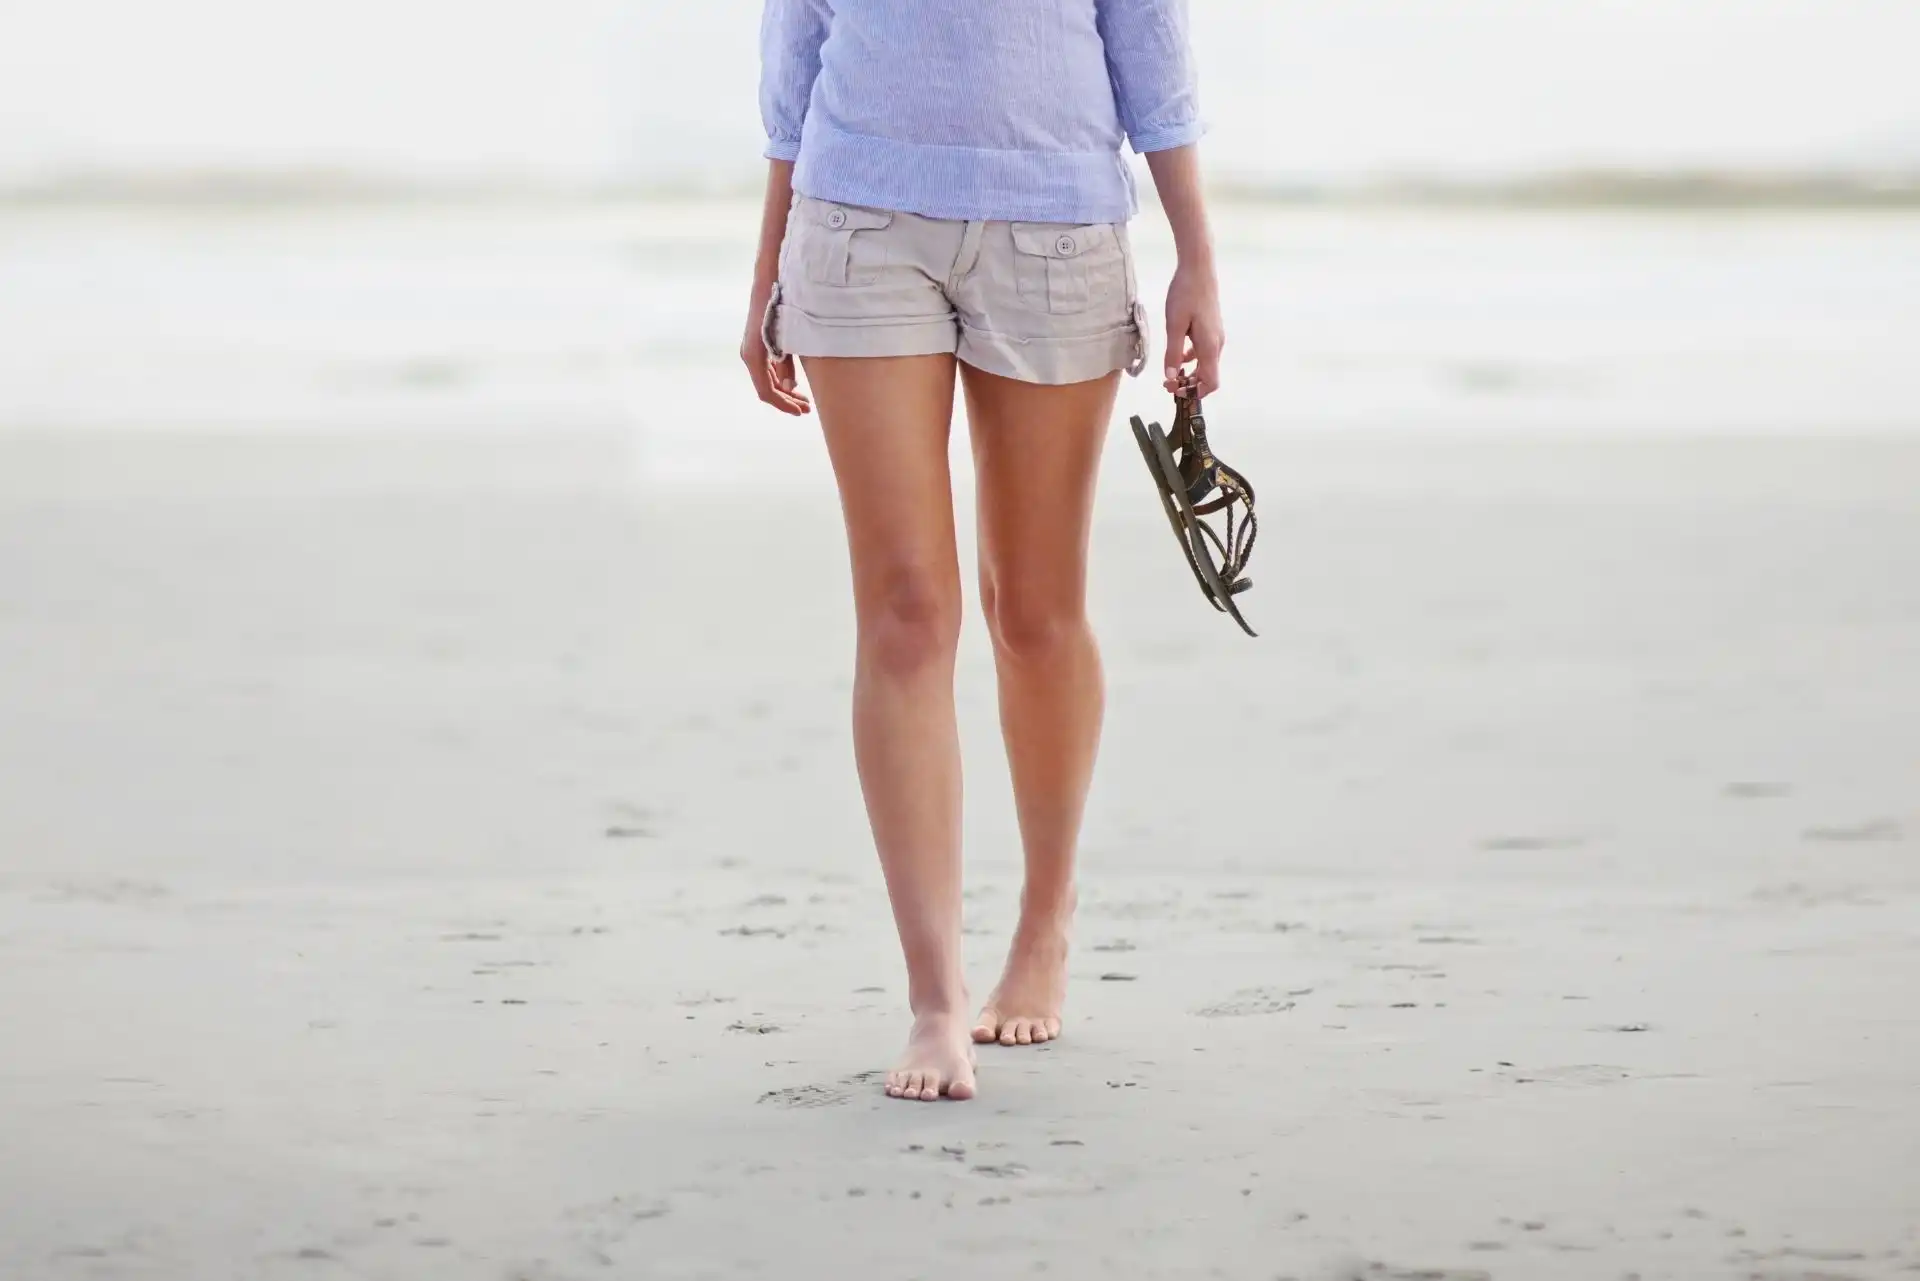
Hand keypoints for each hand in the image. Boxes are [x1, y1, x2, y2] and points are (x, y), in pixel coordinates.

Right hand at [742, 280, 810, 415]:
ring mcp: (753, 348)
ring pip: (768, 379)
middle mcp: (750, 353)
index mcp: (754, 354)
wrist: (770, 274)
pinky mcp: (759, 342)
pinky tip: (795, 382)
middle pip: (768, 388)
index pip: (767, 391)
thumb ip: (787, 361)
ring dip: (785, 391)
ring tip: (805, 399)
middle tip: (808, 409)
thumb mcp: (789, 334)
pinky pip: (768, 368)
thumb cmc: (781, 301)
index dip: (784, 404)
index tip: (801, 412)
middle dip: (787, 400)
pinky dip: (781, 378)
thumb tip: (789, 386)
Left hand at [1162, 258, 1224, 398]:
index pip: (1211, 382)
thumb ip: (1173, 353)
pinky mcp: (1211, 328)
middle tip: (1168, 384)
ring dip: (1191, 373)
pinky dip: (1192, 359)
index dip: (1196, 392)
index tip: (1176, 391)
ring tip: (1171, 373)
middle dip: (1190, 384)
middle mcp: (1217, 344)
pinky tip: (1178, 355)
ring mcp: (1216, 335)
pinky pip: (1203, 351)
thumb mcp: (1174, 325)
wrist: (1198, 268)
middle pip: (1209, 375)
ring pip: (1206, 364)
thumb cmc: (1185, 294)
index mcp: (1209, 346)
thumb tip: (1171, 377)